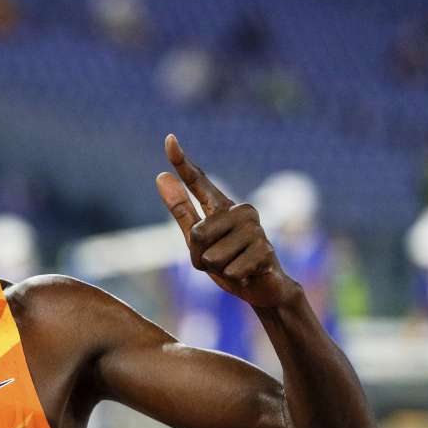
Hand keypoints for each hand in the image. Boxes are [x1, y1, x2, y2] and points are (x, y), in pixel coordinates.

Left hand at [156, 134, 299, 307]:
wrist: (260, 288)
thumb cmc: (225, 261)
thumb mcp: (195, 240)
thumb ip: (180, 210)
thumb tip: (161, 176)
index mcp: (221, 207)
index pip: (198, 181)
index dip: (181, 162)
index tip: (168, 139)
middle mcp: (241, 211)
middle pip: (196, 234)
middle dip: (199, 256)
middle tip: (218, 260)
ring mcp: (256, 229)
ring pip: (213, 255)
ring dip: (217, 269)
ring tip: (233, 265)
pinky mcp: (267, 250)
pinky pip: (230, 269)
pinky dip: (232, 277)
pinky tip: (246, 273)